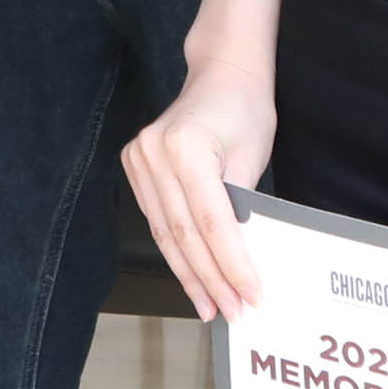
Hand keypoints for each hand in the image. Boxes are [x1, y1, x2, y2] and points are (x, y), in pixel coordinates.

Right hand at [124, 0, 284, 318]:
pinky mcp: (135, 166)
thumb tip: (241, 264)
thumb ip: (241, 207)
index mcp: (185, 147)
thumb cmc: (245, 111)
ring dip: (190, 274)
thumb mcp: (252, 158)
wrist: (222, 75)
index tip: (251, 296)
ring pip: (166, 233)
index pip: (212, 222)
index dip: (232, 265)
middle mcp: (153, 152)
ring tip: (211, 307)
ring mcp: (138, 159)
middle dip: (211, 279)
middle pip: (185, 233)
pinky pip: (158, 220)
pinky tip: (193, 277)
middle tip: (232, 313)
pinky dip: (176, 251)